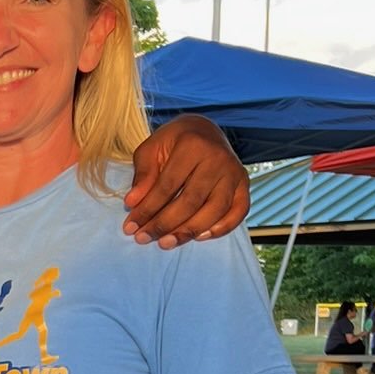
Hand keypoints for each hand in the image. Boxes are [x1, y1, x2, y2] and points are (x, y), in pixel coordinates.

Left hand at [123, 115, 249, 248]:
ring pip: (214, 210)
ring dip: (189, 231)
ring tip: (166, 243)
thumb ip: (142, 175)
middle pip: (191, 201)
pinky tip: (199, 237)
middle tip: (143, 238)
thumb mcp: (151, 149)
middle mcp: (218, 158)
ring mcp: (234, 172)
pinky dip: (222, 228)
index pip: (167, 185)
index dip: (147, 209)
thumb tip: (133, 203)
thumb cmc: (174, 142)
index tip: (130, 226)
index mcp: (193, 145)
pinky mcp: (244, 184)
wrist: (204, 130)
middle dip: (164, 224)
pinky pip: (239, 211)